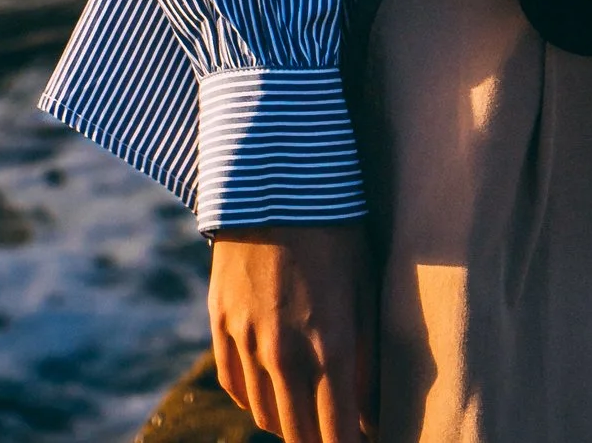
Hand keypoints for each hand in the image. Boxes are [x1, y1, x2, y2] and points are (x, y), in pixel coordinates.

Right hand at [209, 223, 374, 442]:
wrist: (277, 175)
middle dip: (319, 441)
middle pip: (298, 435)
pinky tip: (272, 389)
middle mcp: (283, 352)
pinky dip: (254, 398)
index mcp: (329, 346)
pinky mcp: (220, 321)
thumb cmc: (337, 230)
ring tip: (307, 413)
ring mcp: (245, 339)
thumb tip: (371, 418)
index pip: (336, 437)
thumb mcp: (366, 290)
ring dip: (288, 424)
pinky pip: (234, 385)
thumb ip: (368, 360)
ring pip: (264, 416)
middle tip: (334, 431)